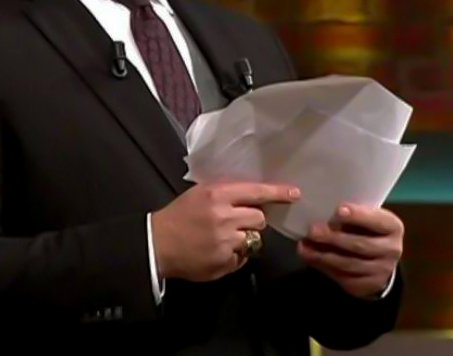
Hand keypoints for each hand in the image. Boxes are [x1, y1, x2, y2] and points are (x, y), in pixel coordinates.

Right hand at [152, 182, 299, 281]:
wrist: (158, 244)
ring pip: (254, 239)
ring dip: (244, 238)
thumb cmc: (179, 215)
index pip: (256, 192)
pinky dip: (234, 255)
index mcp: (218, 195)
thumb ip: (226, 194)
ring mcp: (226, 241)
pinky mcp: (225, 261)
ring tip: (224, 238)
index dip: (278, 193)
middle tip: (237, 222)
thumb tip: (253, 197)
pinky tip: (217, 251)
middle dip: (253, 220)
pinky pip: (243, 257)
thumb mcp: (199, 194)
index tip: (295, 194)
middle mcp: (225, 216)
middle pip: (260, 218)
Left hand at [297, 203, 402, 298]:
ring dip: (323, 255)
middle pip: (360, 245)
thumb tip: (321, 209)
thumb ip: (351, 214)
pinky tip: (310, 257)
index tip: (338, 210)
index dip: (359, 216)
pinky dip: (324, 267)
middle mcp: (392, 250)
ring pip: (349, 264)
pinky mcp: (368, 286)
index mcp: (393, 227)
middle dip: (333, 237)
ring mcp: (382, 271)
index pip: (378, 221)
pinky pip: (344, 278)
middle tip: (312, 230)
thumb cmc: (366, 228)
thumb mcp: (365, 217)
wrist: (378, 258)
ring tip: (304, 246)